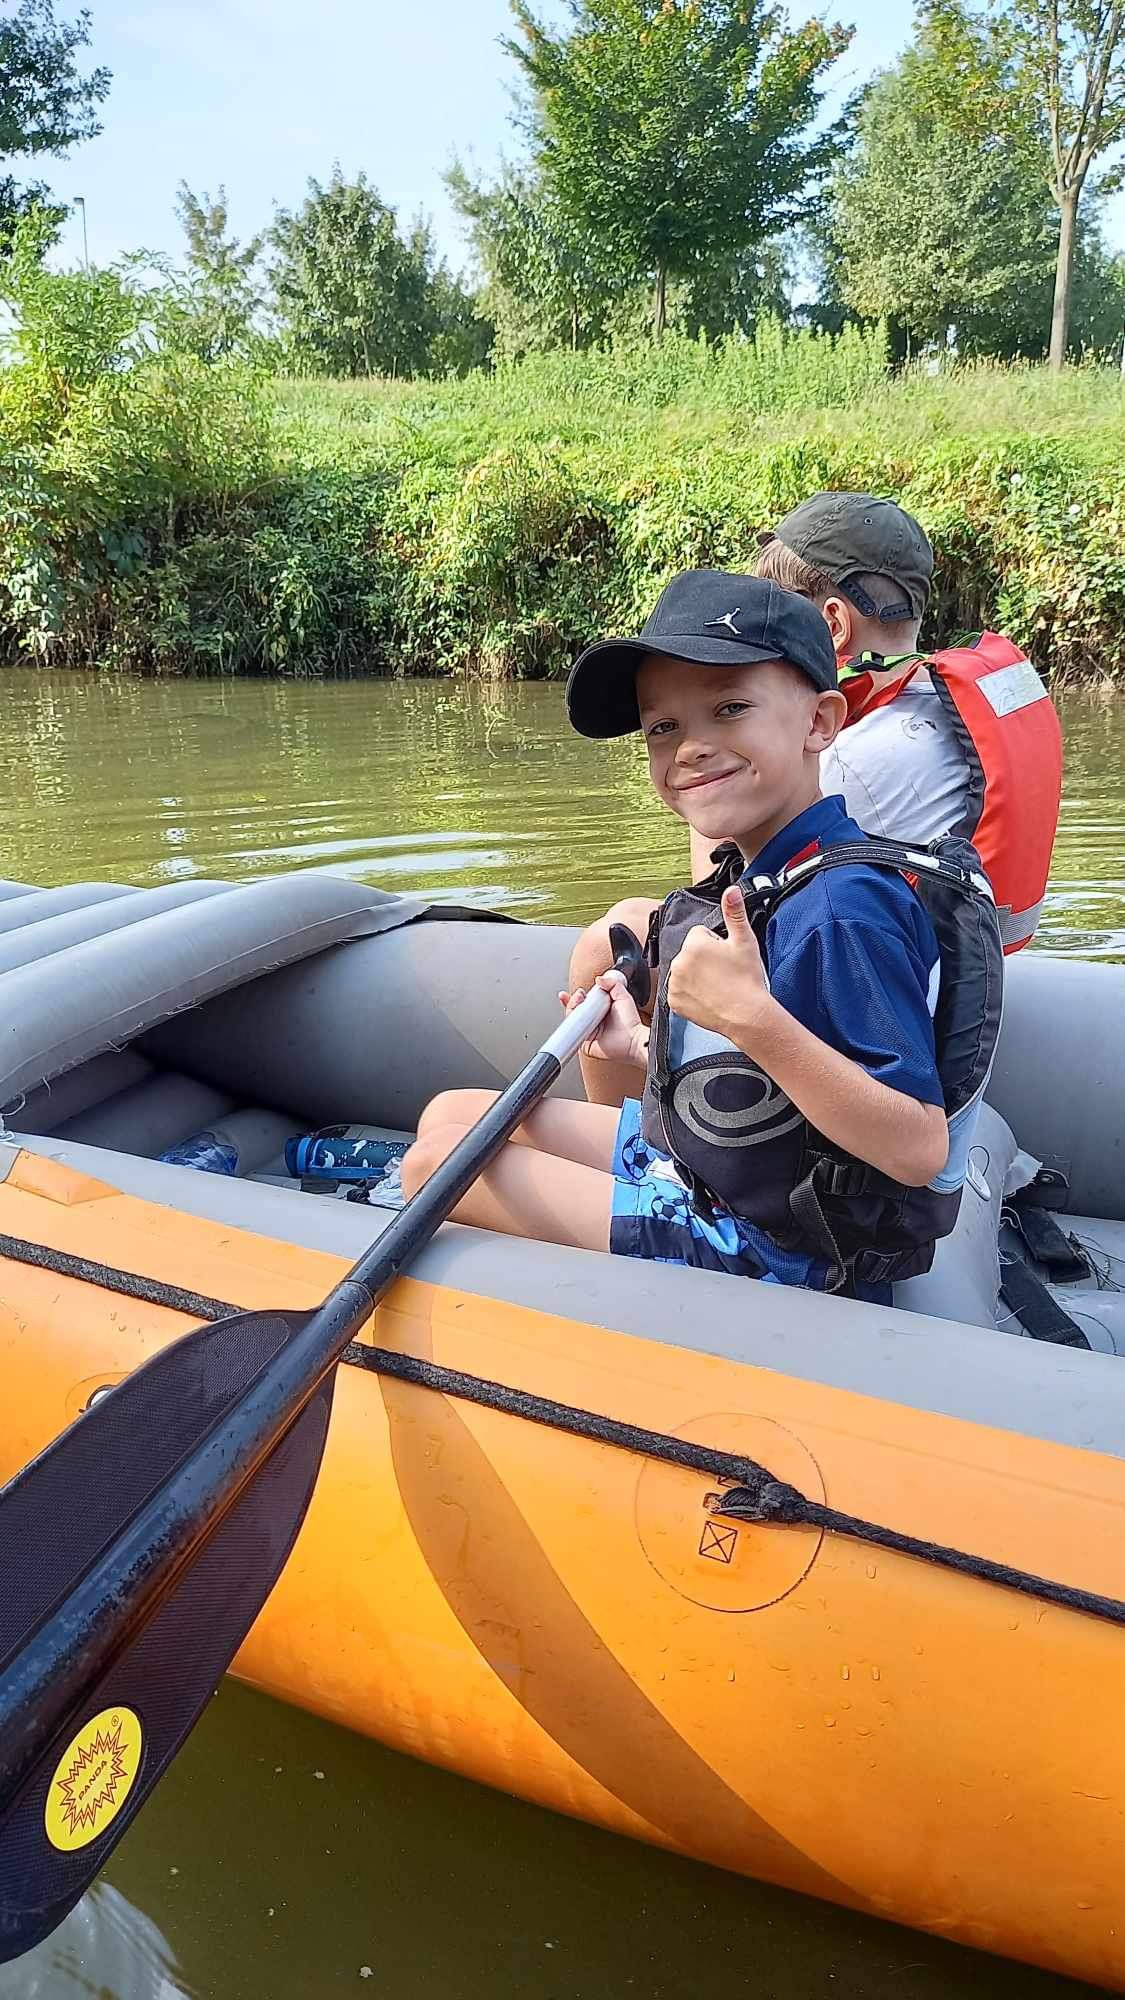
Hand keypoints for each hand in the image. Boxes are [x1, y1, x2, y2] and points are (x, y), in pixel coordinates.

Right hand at [558, 969, 648, 1066]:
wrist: (632, 1038)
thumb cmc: (630, 1022)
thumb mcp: (622, 996)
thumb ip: (612, 984)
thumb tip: (599, 979)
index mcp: (599, 1012)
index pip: (583, 1002)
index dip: (576, 997)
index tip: (578, 992)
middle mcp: (592, 1022)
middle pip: (575, 1010)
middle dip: (572, 1001)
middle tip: (578, 996)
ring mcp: (588, 1032)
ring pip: (572, 1021)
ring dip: (571, 1009)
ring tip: (578, 1002)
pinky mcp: (585, 1043)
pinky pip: (574, 1034)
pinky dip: (571, 1026)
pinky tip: (575, 1018)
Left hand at [665, 885, 773, 1050]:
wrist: (747, 1015)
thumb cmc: (748, 980)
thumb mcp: (744, 941)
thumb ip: (734, 912)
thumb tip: (731, 890)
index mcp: (694, 944)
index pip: (700, 935)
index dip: (716, 945)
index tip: (726, 957)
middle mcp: (679, 962)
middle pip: (691, 953)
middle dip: (705, 959)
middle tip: (724, 973)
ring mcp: (675, 983)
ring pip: (685, 971)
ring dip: (697, 976)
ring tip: (718, 985)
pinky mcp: (674, 1002)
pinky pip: (680, 991)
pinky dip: (691, 994)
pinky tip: (708, 997)